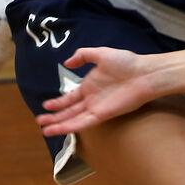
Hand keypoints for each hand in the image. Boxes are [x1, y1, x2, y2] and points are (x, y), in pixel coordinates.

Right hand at [35, 47, 158, 135]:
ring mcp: (96, 107)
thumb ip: (83, 55)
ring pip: (73, 118)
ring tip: (43, 129)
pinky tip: (57, 130)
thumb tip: (66, 63)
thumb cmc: (127, 62)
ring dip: (58, 124)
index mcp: (90, 85)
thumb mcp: (101, 53)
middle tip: (40, 120)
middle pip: (69, 110)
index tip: (45, 106)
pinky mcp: (102, 115)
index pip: (71, 97)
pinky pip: (82, 122)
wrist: (144, 73)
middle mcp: (92, 98)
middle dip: (54, 116)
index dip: (58, 102)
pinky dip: (69, 127)